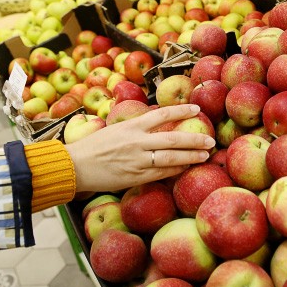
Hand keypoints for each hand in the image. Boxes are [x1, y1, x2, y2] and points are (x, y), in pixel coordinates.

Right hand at [65, 104, 215, 192]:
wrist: (75, 166)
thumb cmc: (92, 147)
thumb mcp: (114, 129)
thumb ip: (135, 128)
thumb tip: (154, 123)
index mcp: (131, 126)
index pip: (162, 114)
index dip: (181, 110)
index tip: (197, 109)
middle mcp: (137, 141)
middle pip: (173, 138)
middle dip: (195, 139)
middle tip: (210, 139)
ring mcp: (137, 160)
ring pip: (171, 158)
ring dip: (190, 156)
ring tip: (205, 155)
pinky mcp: (135, 177)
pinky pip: (161, 174)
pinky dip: (175, 171)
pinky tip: (186, 168)